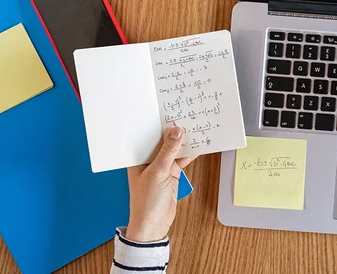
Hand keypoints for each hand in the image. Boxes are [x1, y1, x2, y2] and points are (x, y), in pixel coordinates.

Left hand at [125, 127, 196, 241]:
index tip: (171, 113)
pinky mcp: (171, 174)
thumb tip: (176, 132)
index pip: (149, 137)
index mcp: (138, 158)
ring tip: (196, 127)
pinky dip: (190, 153)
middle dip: (174, 132)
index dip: (159, 125)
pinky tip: (199, 145)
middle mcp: (148, 160)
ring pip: (174, 150)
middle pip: (163, 142)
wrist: (153, 224)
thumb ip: (168, 152)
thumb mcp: (158, 173)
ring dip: (184, 142)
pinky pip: (182, 159)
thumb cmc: (146, 201)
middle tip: (187, 117)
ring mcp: (161, 167)